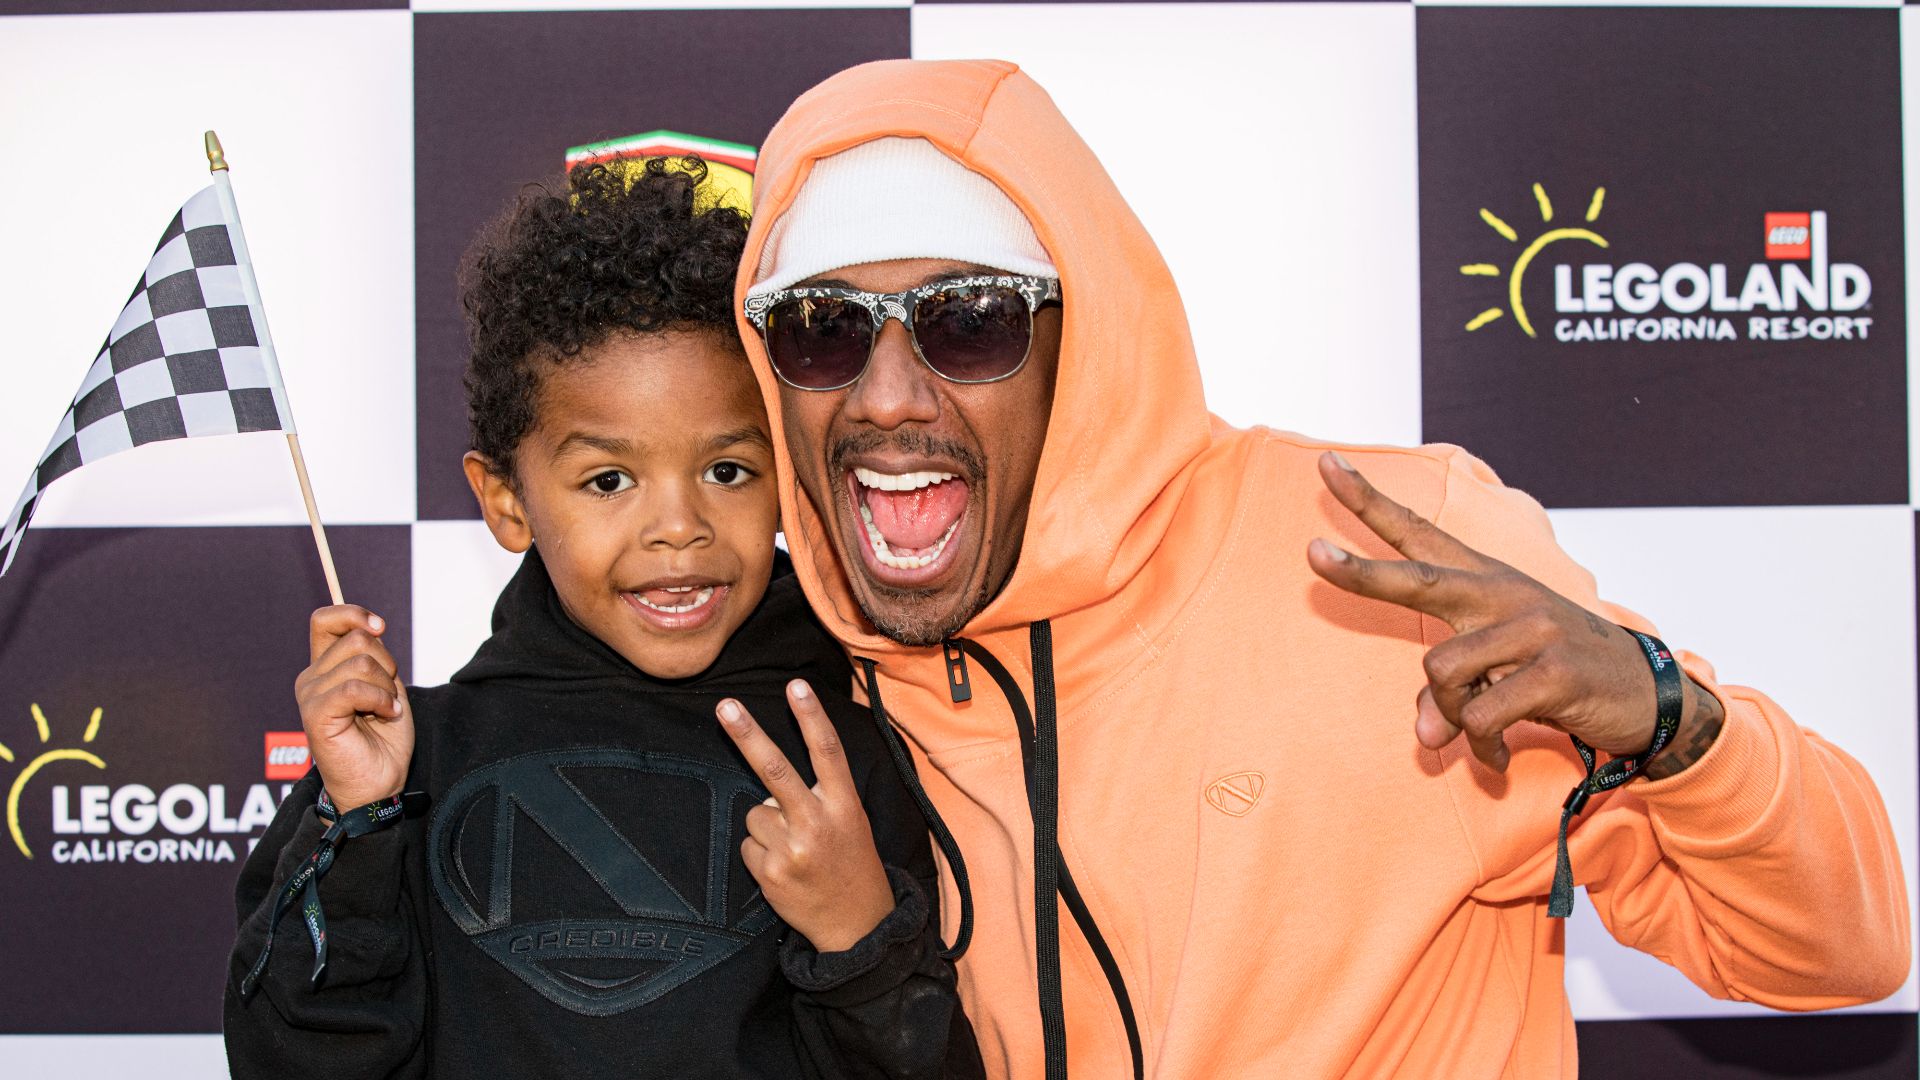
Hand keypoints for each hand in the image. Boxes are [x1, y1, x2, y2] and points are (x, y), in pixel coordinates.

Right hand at [295, 605, 412, 808]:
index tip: (379, 626)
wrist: (378, 783)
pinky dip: (381, 700)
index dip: (353, 614)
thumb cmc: (382, 739)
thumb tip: (371, 626)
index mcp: (325, 667)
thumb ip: (374, 656)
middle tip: (387, 694)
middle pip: (355, 639)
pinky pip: (354, 688)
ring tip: (385, 709)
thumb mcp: (385, 685)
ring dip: (387, 686)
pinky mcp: (315, 713)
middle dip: (387, 663)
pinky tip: (386, 715)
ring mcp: (309, 695)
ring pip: (361, 662)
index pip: (324, 620)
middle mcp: (311, 677)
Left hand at [717, 680, 895, 952]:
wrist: (857, 926)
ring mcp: (793, 850)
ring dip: (767, 828)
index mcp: (845, 806)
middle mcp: (819, 824)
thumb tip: (769, 781)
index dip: (810, 717)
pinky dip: (761, 854)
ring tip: (795, 850)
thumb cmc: (851, 864)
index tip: (796, 686)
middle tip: (725, 707)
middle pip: (777, 770)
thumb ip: (819, 796)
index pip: (827, 753)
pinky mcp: (771, 873)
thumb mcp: (852, 822)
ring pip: (756, 814)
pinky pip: (748, 845)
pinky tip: (785, 869)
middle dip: (748, 735)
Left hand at [1306, 452, 1680, 772]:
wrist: (1645, 693)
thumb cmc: (1552, 674)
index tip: (1325, 463)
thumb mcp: (1496, 678)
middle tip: (1311, 555)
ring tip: (1478, 737)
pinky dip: (1481, 747)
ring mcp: (1531, 627)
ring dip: (1450, 717)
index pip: (1418, 532)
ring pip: (1443, 673)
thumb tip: (1426, 738)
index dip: (1369, 501)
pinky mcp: (1554, 670)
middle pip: (1418, 579)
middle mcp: (1501, 593)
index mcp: (1482, 581)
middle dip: (1362, 572)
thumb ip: (1446, 698)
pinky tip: (1497, 758)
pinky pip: (1483, 717)